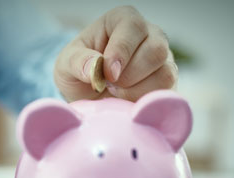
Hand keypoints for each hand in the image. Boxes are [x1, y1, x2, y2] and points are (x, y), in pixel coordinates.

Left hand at [54, 6, 176, 101]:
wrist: (88, 93)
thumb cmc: (79, 71)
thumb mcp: (66, 64)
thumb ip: (78, 61)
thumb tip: (95, 67)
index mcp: (123, 20)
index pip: (133, 27)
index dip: (121, 52)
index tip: (107, 74)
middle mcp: (149, 35)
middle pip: (156, 50)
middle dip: (130, 75)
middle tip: (110, 85)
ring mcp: (162, 59)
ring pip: (165, 73)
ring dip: (137, 90)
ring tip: (116, 92)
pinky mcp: (167, 83)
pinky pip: (165, 93)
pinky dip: (144, 101)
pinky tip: (127, 100)